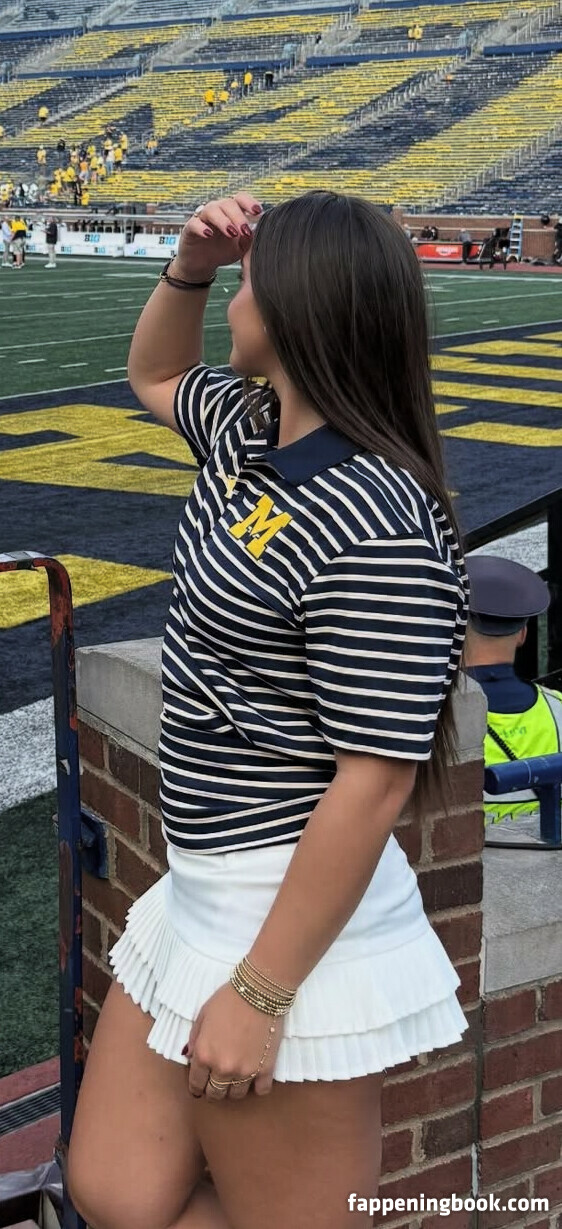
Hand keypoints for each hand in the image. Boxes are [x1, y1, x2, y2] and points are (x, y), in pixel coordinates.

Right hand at [174, 192, 261, 282]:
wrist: (201, 264)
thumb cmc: (221, 252)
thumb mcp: (240, 249)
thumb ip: (248, 240)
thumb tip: (254, 232)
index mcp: (231, 212)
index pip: (240, 199)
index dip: (249, 202)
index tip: (258, 211)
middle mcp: (217, 211)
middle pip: (227, 203)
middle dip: (238, 216)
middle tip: (245, 230)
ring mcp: (203, 218)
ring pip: (212, 210)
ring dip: (223, 220)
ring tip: (231, 233)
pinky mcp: (190, 228)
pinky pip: (194, 223)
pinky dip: (202, 227)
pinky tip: (209, 234)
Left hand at [184, 981, 282, 1101]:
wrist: (259, 991)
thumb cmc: (228, 999)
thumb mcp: (203, 1015)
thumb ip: (195, 1039)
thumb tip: (191, 1057)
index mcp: (204, 1055)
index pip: (196, 1084)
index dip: (197, 1086)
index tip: (200, 1085)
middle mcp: (223, 1068)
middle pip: (215, 1094)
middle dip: (213, 1089)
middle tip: (216, 1081)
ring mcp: (245, 1071)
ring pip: (236, 1095)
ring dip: (234, 1089)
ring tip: (235, 1078)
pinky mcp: (266, 1068)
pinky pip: (261, 1091)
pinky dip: (257, 1086)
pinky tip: (255, 1077)